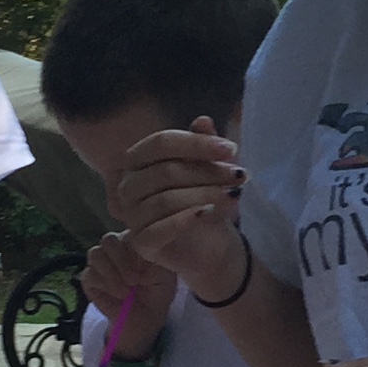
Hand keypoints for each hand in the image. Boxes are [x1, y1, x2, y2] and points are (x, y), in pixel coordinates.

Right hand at [79, 229, 174, 349]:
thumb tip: (147, 243)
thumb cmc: (158, 292)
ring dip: (111, 274)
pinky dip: (104, 285)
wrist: (145, 318)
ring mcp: (100, 263)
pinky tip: (117, 295)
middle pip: (108, 240)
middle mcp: (115, 248)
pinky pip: (88, 275)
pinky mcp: (90, 280)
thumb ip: (157, 255)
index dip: (133, 245)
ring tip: (126, 291)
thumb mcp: (165, 273)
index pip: (127, 230)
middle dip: (121, 261)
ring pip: (95, 254)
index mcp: (134, 241)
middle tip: (134, 281)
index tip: (145, 265)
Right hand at [117, 117, 247, 295]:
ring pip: (165, 199)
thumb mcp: (208, 169)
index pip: (161, 143)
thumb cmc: (203, 200)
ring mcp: (131, 216)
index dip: (196, 144)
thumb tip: (203, 121)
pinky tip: (209, 213)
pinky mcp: (141, 244)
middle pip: (165, 171)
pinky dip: (186, 219)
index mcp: (138, 160)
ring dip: (204, 195)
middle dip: (207, 172)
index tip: (231, 149)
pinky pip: (160, 229)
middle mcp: (128, 186)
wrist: (209, 245)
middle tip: (239, 175)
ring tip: (234, 195)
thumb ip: (202, 146)